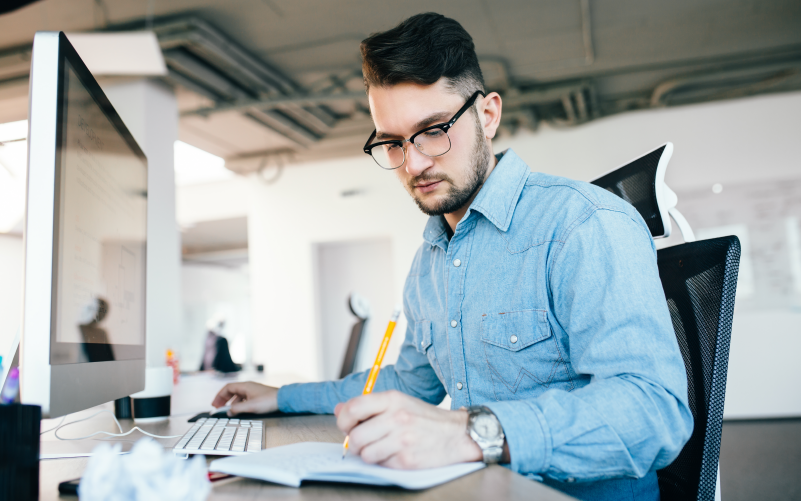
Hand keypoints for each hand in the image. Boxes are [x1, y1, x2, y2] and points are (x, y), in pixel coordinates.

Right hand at [211, 382, 278, 415]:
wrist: (283, 400)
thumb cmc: (268, 401)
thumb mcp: (250, 406)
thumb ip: (237, 409)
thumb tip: (228, 412)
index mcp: (245, 386)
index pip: (227, 388)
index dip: (219, 396)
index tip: (215, 404)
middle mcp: (248, 387)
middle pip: (231, 391)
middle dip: (224, 399)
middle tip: (218, 407)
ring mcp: (253, 391)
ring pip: (238, 395)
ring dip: (231, 402)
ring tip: (228, 411)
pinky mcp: (257, 396)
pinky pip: (244, 399)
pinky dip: (239, 404)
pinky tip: (239, 410)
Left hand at [334, 390, 481, 468]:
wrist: (457, 435)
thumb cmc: (425, 419)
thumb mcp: (399, 403)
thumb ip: (369, 406)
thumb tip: (339, 409)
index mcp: (392, 399)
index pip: (354, 408)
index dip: (344, 420)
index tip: (347, 426)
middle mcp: (397, 417)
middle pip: (356, 436)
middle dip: (355, 444)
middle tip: (363, 443)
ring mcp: (402, 440)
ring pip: (365, 454)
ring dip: (369, 455)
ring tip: (382, 448)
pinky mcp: (407, 460)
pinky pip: (381, 465)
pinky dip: (385, 462)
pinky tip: (397, 454)